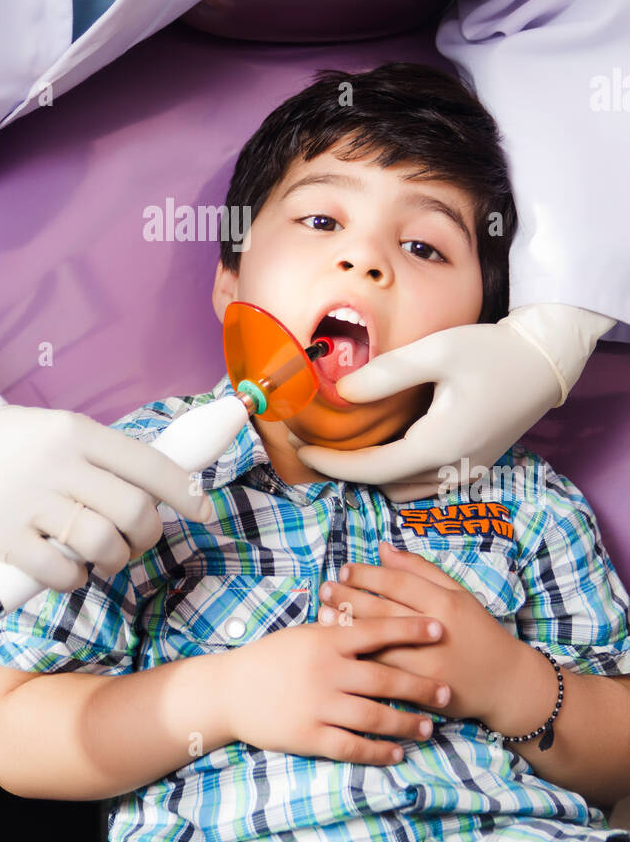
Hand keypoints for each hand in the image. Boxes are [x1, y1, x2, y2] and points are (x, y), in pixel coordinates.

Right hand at [0, 404, 211, 591]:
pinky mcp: (3, 538)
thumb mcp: (58, 431)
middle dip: (147, 537)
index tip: (204, 513)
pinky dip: (75, 579)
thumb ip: (103, 458)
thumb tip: (161, 488)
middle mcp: (59, 464)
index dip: (187, 494)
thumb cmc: (7, 444)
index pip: (151, 465)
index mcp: (78, 432)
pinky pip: (61, 573)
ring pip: (103, 544)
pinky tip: (69, 570)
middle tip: (136, 542)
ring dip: (115, 562)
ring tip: (104, 560)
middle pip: (135, 511)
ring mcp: (30, 502)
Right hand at [222, 605, 450, 764]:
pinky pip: (352, 747)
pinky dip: (377, 751)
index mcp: (326, 641)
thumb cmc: (270, 658)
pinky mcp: (310, 736)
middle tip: (447, 692)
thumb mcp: (303, 634)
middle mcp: (327, 672)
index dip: (410, 630)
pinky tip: (396, 752)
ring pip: (374, 716)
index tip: (439, 630)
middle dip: (420, 686)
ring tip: (429, 727)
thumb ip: (337, 628)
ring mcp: (319, 706)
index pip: (376, 631)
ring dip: (406, 722)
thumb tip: (371, 614)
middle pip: (384, 678)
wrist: (231, 690)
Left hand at [296, 305, 612, 501]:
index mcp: (439, 446)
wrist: (543, 363)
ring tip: (340, 444)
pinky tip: (381, 444)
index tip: (299, 448)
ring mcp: (464, 472)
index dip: (330, 463)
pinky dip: (394, 471)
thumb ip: (386, 374)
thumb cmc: (491, 352)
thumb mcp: (436, 353)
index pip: (371, 469)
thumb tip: (342, 392)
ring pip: (402, 489)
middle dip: (344, 469)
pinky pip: (421, 483)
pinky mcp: (471, 466)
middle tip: (310, 442)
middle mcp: (451, 470)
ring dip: (370, 474)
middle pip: (382, 484)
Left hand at [316, 540, 522, 723]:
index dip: (368, 574)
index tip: (345, 569)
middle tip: (325, 588)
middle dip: (349, 597)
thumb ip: (420, 570)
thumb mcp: (458, 594)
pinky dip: (360, 659)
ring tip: (322, 615)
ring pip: (379, 642)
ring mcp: (428, 662)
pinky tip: (341, 650)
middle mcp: (436, 631)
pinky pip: (385, 671)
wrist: (504, 682)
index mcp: (446, 603)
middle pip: (384, 610)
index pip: (399, 582)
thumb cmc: (478, 632)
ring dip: (348, 628)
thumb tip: (384, 548)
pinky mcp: (422, 688)